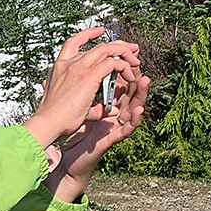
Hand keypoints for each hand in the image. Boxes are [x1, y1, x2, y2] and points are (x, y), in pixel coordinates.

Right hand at [22, 27, 140, 149]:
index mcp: (60, 67)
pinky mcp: (88, 76)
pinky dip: (124, 66)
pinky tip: (130, 76)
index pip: (73, 42)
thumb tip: (103, 108)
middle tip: (130, 49)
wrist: (47, 123)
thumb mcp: (69, 106)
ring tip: (134, 60)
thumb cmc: (53, 117)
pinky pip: (113, 62)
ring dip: (124, 52)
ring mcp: (78, 67)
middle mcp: (68, 63)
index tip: (100, 31)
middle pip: (97, 45)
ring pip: (107, 49)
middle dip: (117, 45)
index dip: (88, 34)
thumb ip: (86, 102)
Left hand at [45, 72, 150, 202]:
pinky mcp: (111, 140)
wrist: (66, 156)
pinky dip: (134, 120)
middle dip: (135, 76)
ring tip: (145, 80)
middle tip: (138, 61)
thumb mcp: (76, 106)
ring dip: (140, 95)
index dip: (122, 69)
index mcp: (105, 104)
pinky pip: (127, 129)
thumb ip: (80, 91)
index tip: (124, 54)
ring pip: (133, 109)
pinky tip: (138, 110)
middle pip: (128, 93)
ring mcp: (113, 127)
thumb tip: (73, 70)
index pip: (118, 84)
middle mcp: (112, 114)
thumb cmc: (71, 132)